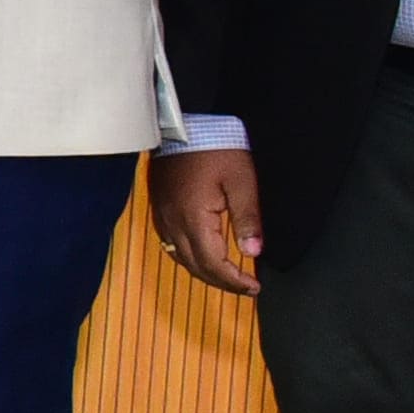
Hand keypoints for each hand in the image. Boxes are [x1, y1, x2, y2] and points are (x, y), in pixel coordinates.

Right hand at [154, 145, 264, 298]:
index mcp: (194, 218)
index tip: (253, 287)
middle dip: (221, 283)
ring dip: (204, 273)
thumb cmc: (214, 147)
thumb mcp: (241, 181)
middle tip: (244, 288)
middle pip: (196, 267)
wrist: (183, 125)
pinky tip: (201, 256)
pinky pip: (171, 245)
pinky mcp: (160, 209)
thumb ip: (247, 218)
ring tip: (226, 278)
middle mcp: (174, 223)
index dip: (234, 281)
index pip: (213, 264)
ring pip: (180, 259)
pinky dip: (188, 258)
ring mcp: (163, 217)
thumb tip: (253, 252)